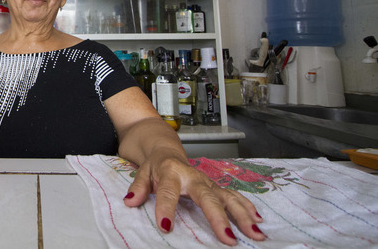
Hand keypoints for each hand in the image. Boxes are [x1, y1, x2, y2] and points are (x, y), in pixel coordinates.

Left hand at [123, 157, 265, 245]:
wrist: (166, 151)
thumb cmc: (155, 166)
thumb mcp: (141, 173)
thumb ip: (137, 188)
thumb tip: (130, 202)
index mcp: (171, 172)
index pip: (168, 192)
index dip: (166, 209)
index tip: (166, 227)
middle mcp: (193, 177)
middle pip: (207, 197)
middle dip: (218, 217)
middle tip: (227, 238)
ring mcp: (208, 182)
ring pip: (227, 198)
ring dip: (242, 216)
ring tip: (255, 233)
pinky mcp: (216, 187)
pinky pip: (234, 196)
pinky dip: (247, 207)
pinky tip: (258, 221)